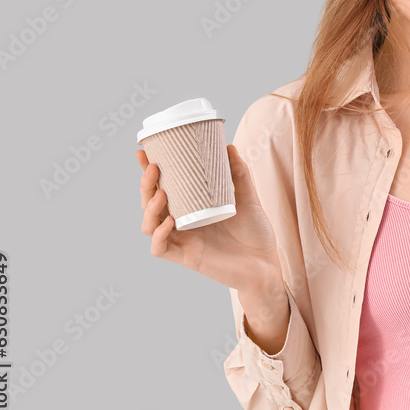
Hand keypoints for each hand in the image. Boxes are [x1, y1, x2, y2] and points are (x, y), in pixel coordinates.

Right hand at [136, 144, 282, 294]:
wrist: (266, 262)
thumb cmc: (255, 231)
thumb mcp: (248, 197)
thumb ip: (239, 173)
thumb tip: (228, 146)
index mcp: (191, 208)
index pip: (163, 187)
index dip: (148, 172)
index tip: (143, 152)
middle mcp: (182, 223)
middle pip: (150, 204)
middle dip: (146, 185)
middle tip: (154, 168)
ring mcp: (183, 240)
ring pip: (149, 225)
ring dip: (150, 208)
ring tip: (162, 194)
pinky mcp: (187, 258)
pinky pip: (160, 248)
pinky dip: (160, 234)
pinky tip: (170, 221)